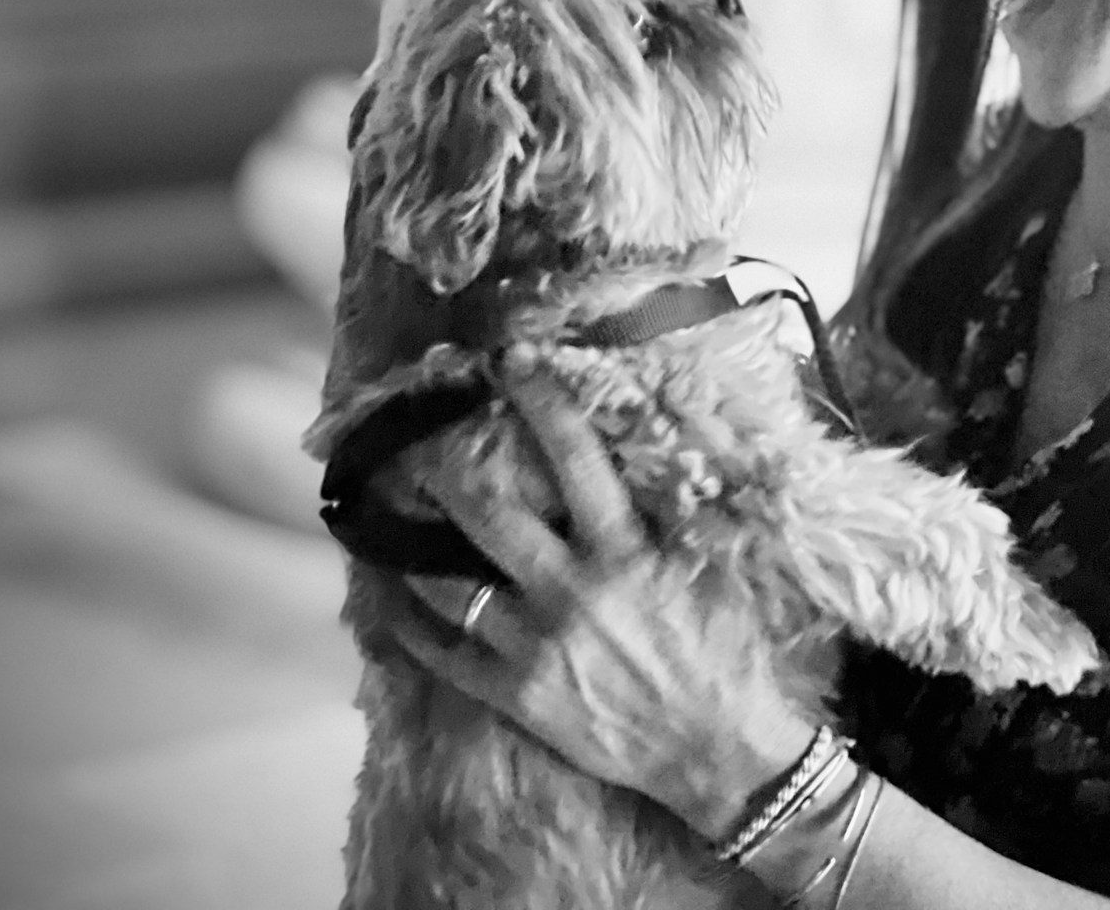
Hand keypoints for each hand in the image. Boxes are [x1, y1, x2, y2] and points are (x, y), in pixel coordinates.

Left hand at [381, 367, 816, 840]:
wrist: (720, 749)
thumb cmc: (724, 652)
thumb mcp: (703, 568)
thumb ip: (661, 519)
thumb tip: (629, 463)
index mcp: (624, 551)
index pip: (576, 457)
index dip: (541, 402)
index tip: (512, 360)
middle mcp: (572, 590)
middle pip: (490, 515)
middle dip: (446, 470)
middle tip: (416, 436)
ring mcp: (537, 646)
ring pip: (450, 584)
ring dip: (411, 546)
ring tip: (385, 514)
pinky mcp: (519, 696)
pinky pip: (445, 656)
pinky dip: (410, 626)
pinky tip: (390, 600)